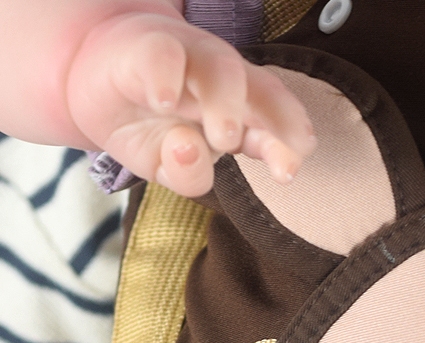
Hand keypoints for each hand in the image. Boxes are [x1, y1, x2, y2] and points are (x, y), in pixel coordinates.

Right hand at [66, 12, 314, 196]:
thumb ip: (188, 175)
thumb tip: (191, 151)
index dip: (289, 144)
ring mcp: (189, 61)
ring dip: (227, 104)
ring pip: (222, 69)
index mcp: (242, 114)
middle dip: (278, 119)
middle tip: (276, 158)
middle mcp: (225, 84)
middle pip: (263, 90)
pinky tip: (164, 101)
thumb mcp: (169, 167)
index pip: (278, 124)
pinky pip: (164, 53)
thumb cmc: (149, 128)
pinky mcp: (147, 46)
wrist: (97, 84)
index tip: (287, 172)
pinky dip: (166, 75)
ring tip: (222, 138)